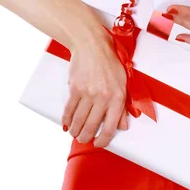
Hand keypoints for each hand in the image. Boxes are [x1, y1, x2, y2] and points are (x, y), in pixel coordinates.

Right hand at [61, 33, 128, 147]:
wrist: (92, 45)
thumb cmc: (109, 62)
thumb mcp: (122, 83)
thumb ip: (122, 106)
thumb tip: (122, 126)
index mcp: (118, 97)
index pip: (111, 127)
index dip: (104, 140)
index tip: (99, 144)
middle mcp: (103, 97)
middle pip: (92, 126)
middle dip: (86, 138)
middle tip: (84, 140)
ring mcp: (88, 93)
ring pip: (79, 120)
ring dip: (76, 131)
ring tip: (75, 133)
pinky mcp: (75, 88)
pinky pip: (69, 110)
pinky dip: (67, 119)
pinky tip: (67, 124)